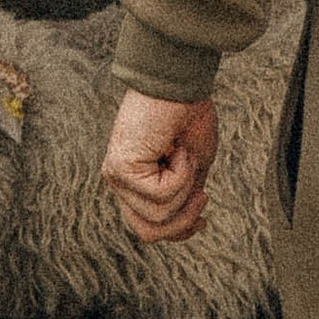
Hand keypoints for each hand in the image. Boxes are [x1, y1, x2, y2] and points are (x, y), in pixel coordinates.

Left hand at [102, 90, 218, 243]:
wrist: (182, 85)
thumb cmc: (187, 118)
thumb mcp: (191, 170)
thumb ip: (183, 198)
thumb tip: (188, 224)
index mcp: (133, 182)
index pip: (147, 228)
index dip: (179, 231)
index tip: (203, 217)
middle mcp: (119, 181)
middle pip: (148, 232)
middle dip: (183, 219)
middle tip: (201, 193)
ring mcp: (116, 176)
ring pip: (157, 218)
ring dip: (185, 189)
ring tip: (183, 155)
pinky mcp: (120, 168)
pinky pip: (160, 195)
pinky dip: (180, 174)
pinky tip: (176, 147)